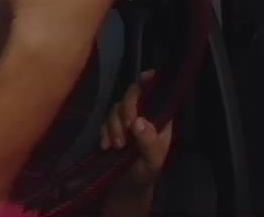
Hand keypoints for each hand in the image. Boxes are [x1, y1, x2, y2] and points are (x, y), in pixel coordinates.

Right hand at [101, 71, 172, 186]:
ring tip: (117, 146)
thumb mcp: (152, 161)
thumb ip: (149, 142)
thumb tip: (139, 121)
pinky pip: (104, 121)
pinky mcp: (110, 128)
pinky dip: (104, 132)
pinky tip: (106, 146)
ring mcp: (125, 121)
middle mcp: (143, 116)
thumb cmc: (145, 173)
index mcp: (160, 120)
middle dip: (126, 110)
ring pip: (116, 108)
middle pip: (133, 96)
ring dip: (114, 125)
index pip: (157, 94)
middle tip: (125, 129)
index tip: (145, 77)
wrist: (125, 188)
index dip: (151, 82)